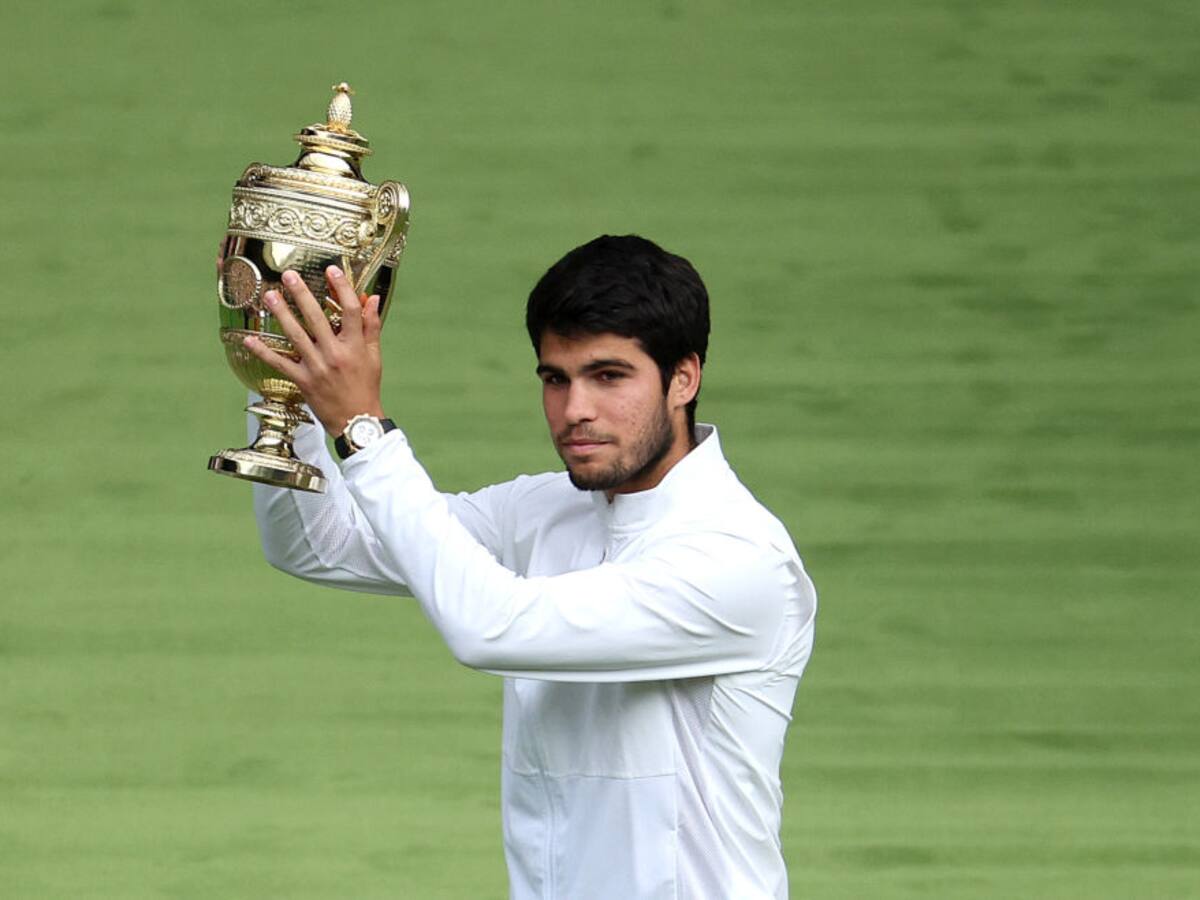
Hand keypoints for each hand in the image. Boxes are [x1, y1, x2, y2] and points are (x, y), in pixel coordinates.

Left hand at [242, 266, 384, 437]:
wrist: (356, 421)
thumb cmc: (366, 387)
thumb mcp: (374, 356)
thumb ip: (370, 326)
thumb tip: (371, 298)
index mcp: (355, 346)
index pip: (350, 310)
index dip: (341, 288)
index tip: (331, 269)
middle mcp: (335, 354)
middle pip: (317, 318)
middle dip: (302, 295)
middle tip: (289, 276)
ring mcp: (317, 368)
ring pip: (296, 336)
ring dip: (281, 315)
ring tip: (270, 297)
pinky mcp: (303, 381)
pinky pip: (280, 364)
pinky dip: (263, 352)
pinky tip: (248, 340)